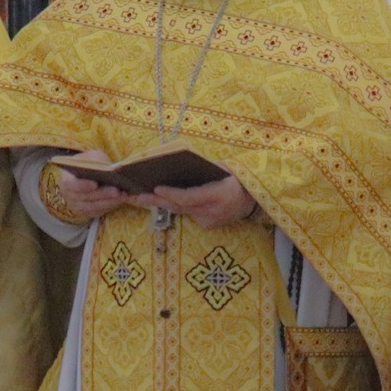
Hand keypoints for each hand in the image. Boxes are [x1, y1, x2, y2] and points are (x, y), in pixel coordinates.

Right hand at [55, 152, 131, 220]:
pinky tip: (123, 199)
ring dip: (110, 202)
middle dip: (102, 194)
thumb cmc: (89, 163)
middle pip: (86, 198)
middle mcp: (70, 196)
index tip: (94, 184)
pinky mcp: (90, 212)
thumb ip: (98, 162)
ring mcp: (79, 206)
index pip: (71, 185)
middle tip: (117, 191)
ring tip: (123, 195)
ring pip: (94, 207)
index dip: (82, 185)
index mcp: (67, 180)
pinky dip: (112, 205)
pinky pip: (100, 211)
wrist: (88, 173)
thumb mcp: (91, 157)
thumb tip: (112, 168)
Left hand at [139, 175, 258, 229]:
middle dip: (155, 201)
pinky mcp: (207, 225)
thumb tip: (180, 165)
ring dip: (161, 203)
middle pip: (178, 206)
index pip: (189, 198)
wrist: (255, 201)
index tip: (155, 188)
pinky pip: (188, 213)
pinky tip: (161, 199)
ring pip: (180, 211)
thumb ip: (205, 169)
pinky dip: (176, 205)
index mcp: (217, 196)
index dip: (172, 194)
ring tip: (140, 197)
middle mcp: (211, 212)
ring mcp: (208, 221)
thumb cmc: (239, 179)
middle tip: (134, 196)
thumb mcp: (226, 168)